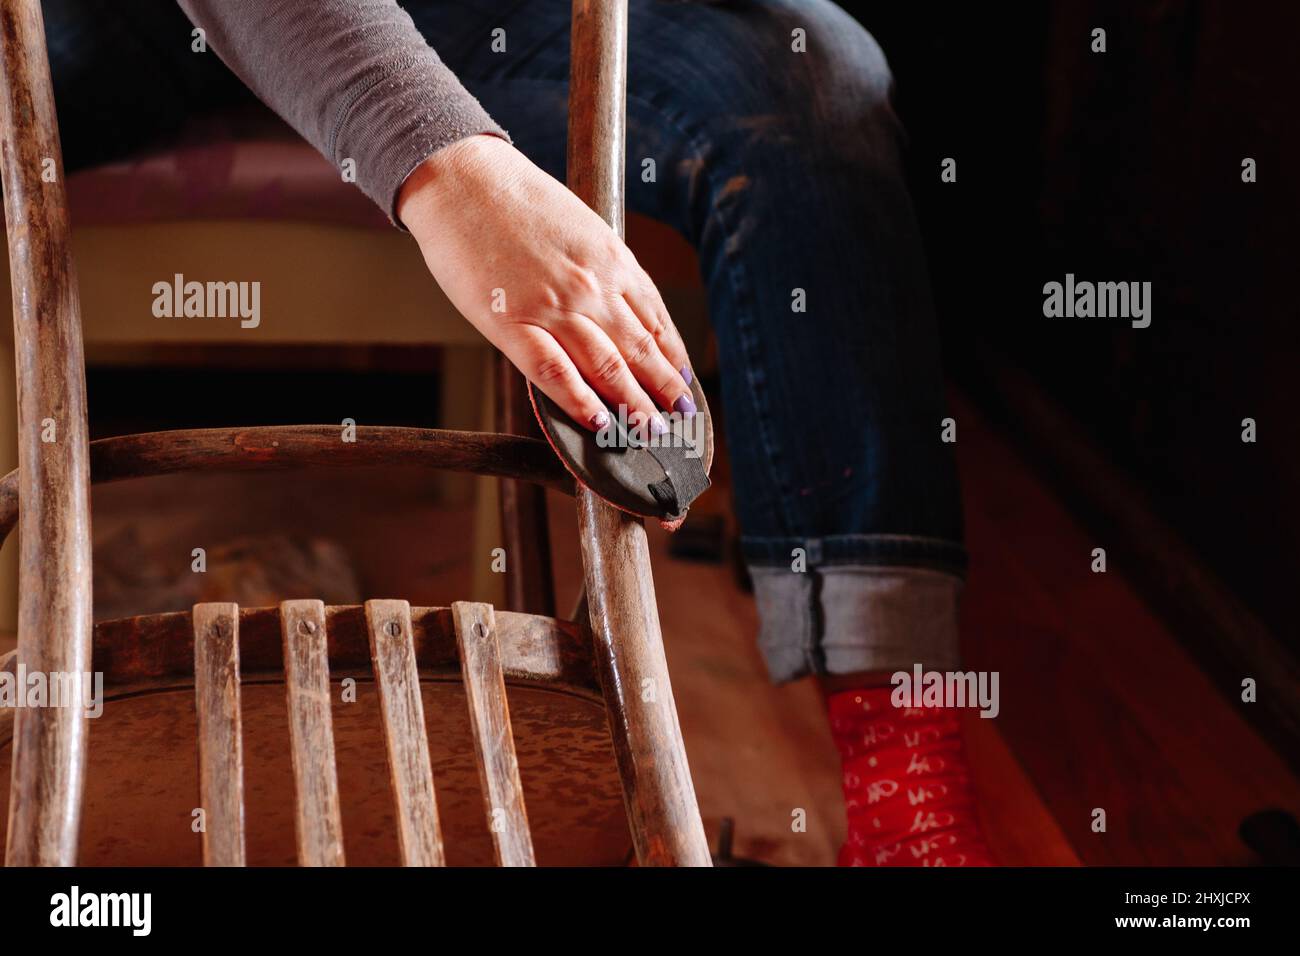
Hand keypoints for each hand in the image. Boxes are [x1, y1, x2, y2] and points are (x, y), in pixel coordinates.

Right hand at [397, 134, 694, 432]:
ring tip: (650, 433)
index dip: (674, 357)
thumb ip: (604, 268)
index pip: (657, 320)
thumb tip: (621, 310)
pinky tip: (599, 423)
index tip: (685, 382)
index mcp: (612, 259)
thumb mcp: (581, 226)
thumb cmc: (517, 201)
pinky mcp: (512, 323)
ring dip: (634, 405)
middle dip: (664, 390)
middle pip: (641, 350)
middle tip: (678, 420)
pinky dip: (581, 402)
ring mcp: (554, 307)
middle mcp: (592, 286)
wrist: (462, 179)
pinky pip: (554, 373)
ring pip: (608, 367)